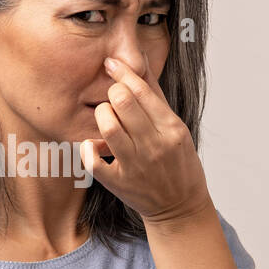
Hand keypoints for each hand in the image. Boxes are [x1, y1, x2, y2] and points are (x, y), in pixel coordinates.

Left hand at [80, 56, 212, 225]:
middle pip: (122, 102)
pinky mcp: (119, 184)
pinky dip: (88, 148)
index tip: (110, 63)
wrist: (179, 207)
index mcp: (171, 128)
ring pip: (108, 126)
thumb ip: (155, 96)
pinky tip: (93, 145)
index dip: (122, 72)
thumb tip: (139, 61)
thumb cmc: (177, 162)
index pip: (142, 90)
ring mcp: (136, 166)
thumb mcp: (176, 127)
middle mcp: (155, 145)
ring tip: (105, 117)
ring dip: (101, 115)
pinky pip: (93, 161)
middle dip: (112, 93)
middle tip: (112, 98)